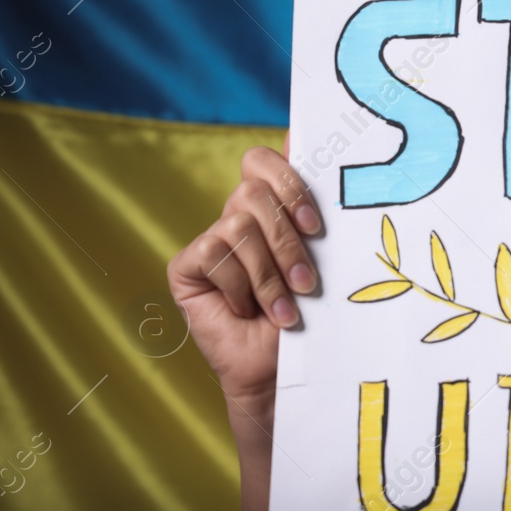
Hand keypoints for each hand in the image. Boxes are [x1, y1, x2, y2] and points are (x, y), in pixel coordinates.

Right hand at [166, 137, 320, 405]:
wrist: (282, 370)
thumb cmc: (311, 315)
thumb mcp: (324, 259)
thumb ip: (315, 210)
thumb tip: (307, 141)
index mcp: (272, 207)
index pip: (264, 161)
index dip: (288, 179)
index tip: (317, 223)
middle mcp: (238, 215)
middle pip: (253, 189)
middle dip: (287, 237)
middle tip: (307, 279)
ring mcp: (211, 239)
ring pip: (239, 225)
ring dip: (270, 273)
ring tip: (287, 308)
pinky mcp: (186, 264)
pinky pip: (215, 253)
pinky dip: (241, 286)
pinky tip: (249, 311)